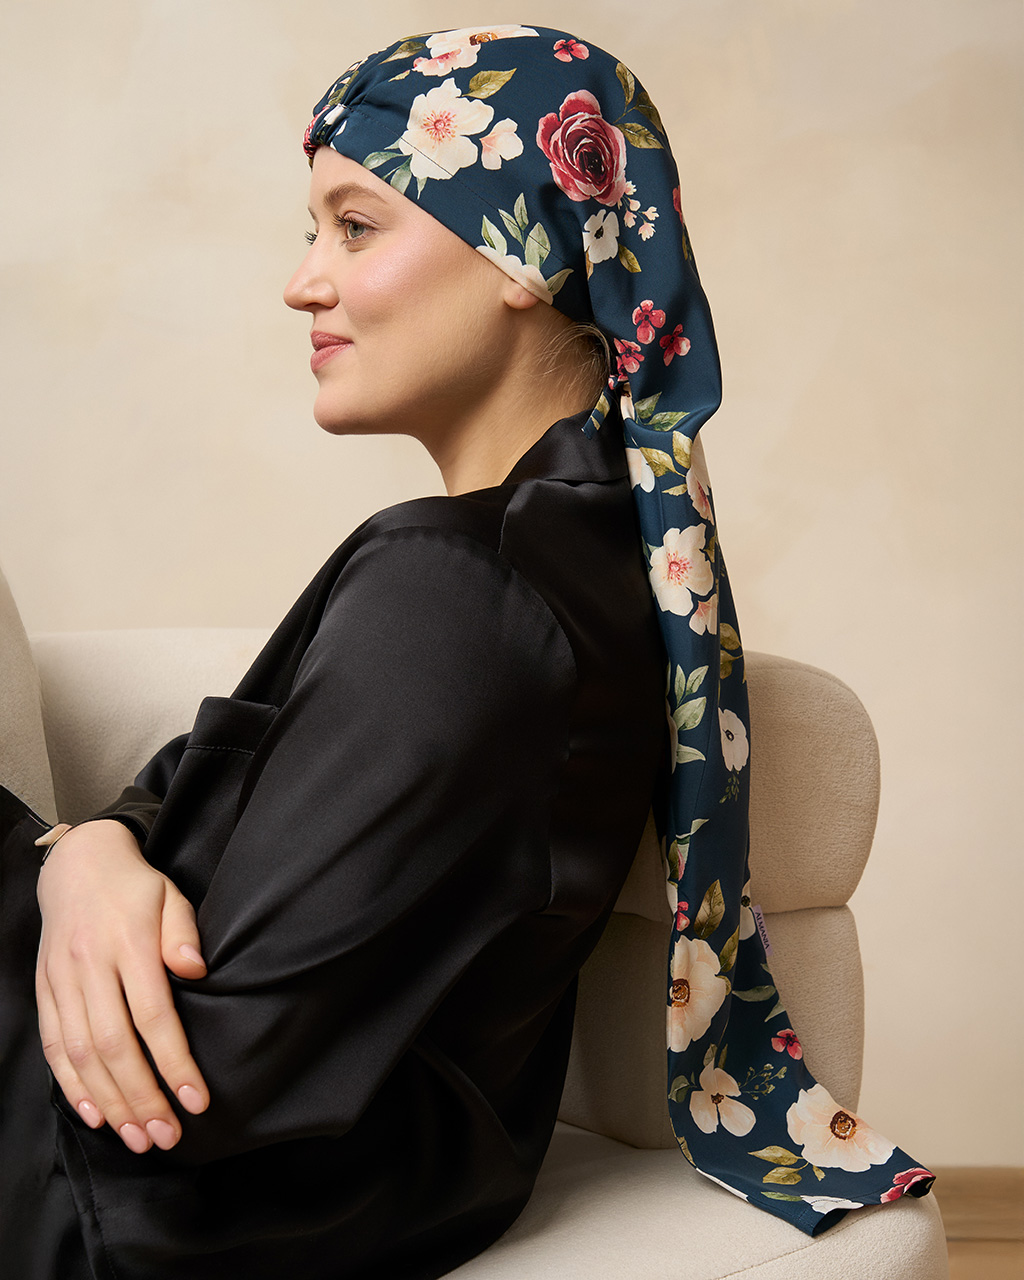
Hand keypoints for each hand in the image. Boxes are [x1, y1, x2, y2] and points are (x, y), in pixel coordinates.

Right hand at [35, 819, 209, 1152]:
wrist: (78, 867)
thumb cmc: (136, 888)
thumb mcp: (170, 896)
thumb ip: (183, 933)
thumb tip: (195, 970)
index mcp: (128, 943)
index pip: (153, 1015)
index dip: (174, 1063)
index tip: (196, 1100)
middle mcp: (89, 966)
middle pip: (114, 1045)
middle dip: (142, 1097)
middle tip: (166, 1136)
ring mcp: (61, 981)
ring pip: (82, 1054)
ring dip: (109, 1102)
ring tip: (138, 1137)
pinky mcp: (45, 991)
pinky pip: (54, 1045)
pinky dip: (72, 1084)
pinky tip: (95, 1113)